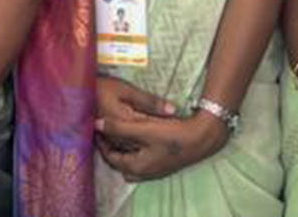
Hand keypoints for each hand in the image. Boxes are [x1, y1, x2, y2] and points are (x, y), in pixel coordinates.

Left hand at [93, 79, 226, 182]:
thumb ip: (118, 128)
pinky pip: (140, 158)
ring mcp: (154, 170)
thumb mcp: (143, 129)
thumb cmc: (172, 135)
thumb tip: (95, 125)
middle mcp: (143, 173)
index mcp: (136, 167)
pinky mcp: (161, 163)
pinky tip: (137, 135)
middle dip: (111, 147)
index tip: (96, 127)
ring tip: (119, 131)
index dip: (101, 142)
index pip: (110, 157)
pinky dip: (134, 149)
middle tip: (106, 130)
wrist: (201, 138)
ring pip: (130, 160)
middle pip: (119, 161)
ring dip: (123, 148)